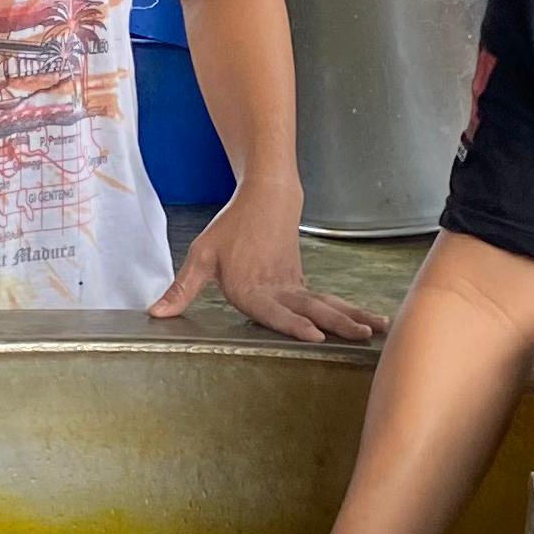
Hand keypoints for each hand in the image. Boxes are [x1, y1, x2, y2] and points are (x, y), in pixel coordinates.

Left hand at [151, 185, 385, 343]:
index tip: (315, 336)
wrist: (267, 197)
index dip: (295, 324)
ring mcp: (294, 286)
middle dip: (337, 324)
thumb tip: (157, 314)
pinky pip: (329, 301)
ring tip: (376, 330)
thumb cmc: (231, 228)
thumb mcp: (202, 256)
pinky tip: (370, 323)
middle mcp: (277, 290)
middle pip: (311, 310)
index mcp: (251, 288)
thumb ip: (182, 289)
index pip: (275, 311)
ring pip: (327, 305)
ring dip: (352, 318)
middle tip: (359, 336)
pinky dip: (350, 312)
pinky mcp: (302, 284)